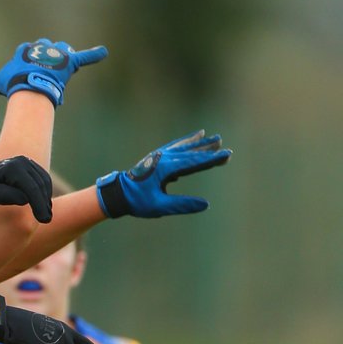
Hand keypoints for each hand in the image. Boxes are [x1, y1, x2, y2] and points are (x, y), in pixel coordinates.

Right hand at [0, 39, 107, 106]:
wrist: (28, 87)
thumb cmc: (12, 85)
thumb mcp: (0, 81)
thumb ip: (1, 78)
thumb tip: (0, 83)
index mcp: (24, 49)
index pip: (29, 51)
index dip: (30, 64)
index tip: (27, 75)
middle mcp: (41, 46)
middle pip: (46, 47)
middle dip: (46, 57)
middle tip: (44, 72)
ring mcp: (57, 53)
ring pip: (63, 49)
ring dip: (62, 56)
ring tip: (62, 67)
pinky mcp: (70, 61)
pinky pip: (84, 57)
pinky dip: (94, 55)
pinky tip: (103, 52)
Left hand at [0, 157, 52, 222]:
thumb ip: (5, 196)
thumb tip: (25, 199)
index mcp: (12, 168)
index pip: (31, 188)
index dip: (39, 205)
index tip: (44, 219)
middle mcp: (22, 161)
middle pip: (40, 185)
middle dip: (44, 204)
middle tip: (46, 220)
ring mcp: (28, 161)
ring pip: (44, 182)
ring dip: (46, 198)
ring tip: (45, 214)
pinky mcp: (32, 165)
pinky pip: (43, 179)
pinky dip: (45, 192)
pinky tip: (43, 204)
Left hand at [96, 131, 231, 218]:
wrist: (117, 193)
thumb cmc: (137, 201)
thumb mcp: (159, 206)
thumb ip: (181, 205)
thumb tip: (205, 204)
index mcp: (165, 168)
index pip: (193, 162)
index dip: (212, 159)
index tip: (227, 155)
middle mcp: (163, 158)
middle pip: (191, 153)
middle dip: (210, 151)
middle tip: (227, 149)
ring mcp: (158, 156)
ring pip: (184, 147)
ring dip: (200, 143)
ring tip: (215, 138)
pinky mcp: (156, 157)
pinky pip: (175, 146)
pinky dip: (186, 141)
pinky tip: (195, 137)